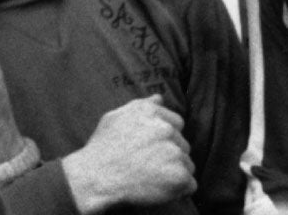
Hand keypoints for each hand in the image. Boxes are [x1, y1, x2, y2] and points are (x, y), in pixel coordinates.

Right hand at [59, 98, 192, 213]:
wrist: (97, 177)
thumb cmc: (103, 148)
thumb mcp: (115, 117)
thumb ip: (141, 106)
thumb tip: (159, 98)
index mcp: (151, 112)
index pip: (177, 123)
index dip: (166, 137)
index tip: (152, 148)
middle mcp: (166, 129)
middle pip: (183, 144)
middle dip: (171, 154)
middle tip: (148, 164)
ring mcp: (174, 152)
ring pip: (187, 164)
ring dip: (175, 171)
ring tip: (151, 176)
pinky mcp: (180, 176)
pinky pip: (190, 184)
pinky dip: (179, 189)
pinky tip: (159, 188)